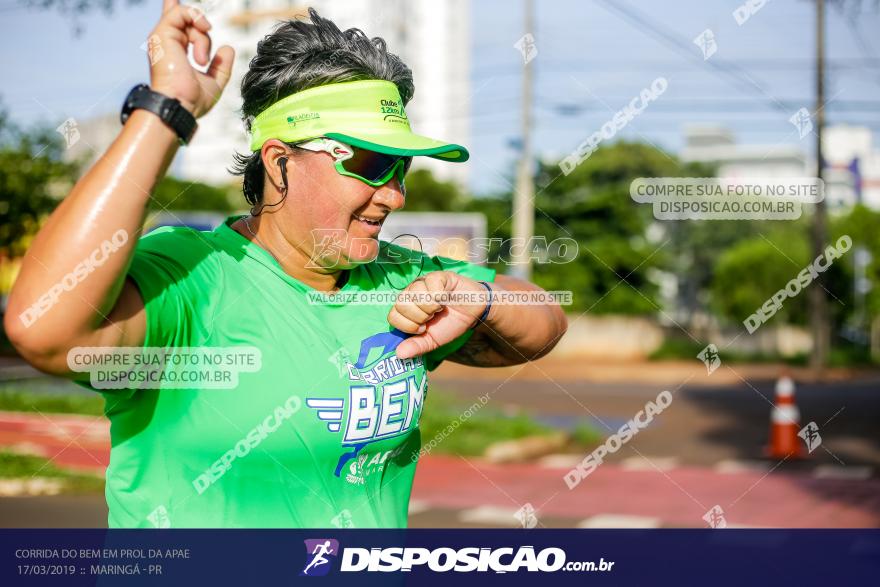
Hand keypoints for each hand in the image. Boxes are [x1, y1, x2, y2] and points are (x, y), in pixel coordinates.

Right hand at [146, 0, 234, 117]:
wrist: (180, 105)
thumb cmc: (192, 101)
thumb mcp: (214, 82)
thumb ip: (221, 66)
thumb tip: (227, 48)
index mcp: (175, 51)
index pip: (176, 24)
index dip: (181, 11)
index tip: (176, 0)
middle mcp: (166, 42)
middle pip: (185, 18)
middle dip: (201, 28)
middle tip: (205, 60)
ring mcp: (162, 37)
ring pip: (187, 17)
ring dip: (202, 38)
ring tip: (202, 61)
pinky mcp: (161, 34)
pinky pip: (181, 12)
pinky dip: (196, 23)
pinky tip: (200, 48)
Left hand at [389, 272, 490, 359]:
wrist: (474, 313)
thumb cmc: (450, 323)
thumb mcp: (433, 340)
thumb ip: (416, 347)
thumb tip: (399, 355)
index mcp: (406, 308)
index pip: (393, 317)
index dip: (409, 326)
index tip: (424, 328)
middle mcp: (410, 293)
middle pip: (401, 305)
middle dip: (420, 317)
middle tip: (433, 317)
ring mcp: (423, 282)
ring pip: (416, 294)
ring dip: (432, 307)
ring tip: (440, 307)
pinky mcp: (437, 276)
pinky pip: (430, 284)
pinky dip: (440, 295)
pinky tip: (446, 297)